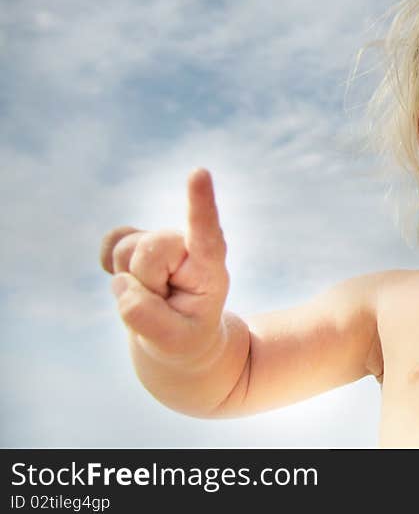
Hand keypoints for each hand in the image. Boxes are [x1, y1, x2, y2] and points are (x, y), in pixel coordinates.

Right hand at [100, 168, 229, 361]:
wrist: (179, 340)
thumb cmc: (185, 338)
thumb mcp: (173, 341)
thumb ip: (146, 317)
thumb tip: (121, 283)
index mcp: (210, 268)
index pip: (206, 232)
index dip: (200, 203)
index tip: (199, 172)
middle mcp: (190, 246)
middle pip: (149, 248)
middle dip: (144, 284)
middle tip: (163, 303)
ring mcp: (165, 241)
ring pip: (127, 248)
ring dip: (130, 280)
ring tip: (154, 296)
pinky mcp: (140, 242)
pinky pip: (112, 241)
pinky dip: (112, 263)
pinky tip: (128, 279)